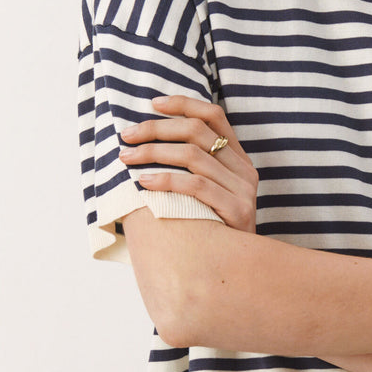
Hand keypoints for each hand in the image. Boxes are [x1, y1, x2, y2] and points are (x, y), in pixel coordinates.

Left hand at [118, 95, 259, 234]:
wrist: (238, 268)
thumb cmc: (211, 227)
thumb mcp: (207, 192)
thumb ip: (192, 167)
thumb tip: (147, 141)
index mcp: (238, 158)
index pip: (214, 116)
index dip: (184, 104)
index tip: (152, 103)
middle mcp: (244, 169)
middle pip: (197, 132)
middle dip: (156, 129)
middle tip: (127, 136)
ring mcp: (243, 190)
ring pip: (193, 156)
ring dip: (153, 153)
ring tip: (127, 158)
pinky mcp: (237, 211)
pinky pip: (197, 186)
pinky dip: (167, 180)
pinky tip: (144, 183)